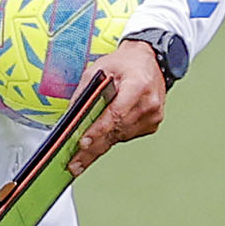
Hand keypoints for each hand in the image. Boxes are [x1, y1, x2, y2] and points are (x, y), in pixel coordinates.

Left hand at [66, 39, 168, 172]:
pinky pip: (125, 136)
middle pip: (116, 131)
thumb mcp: (99, 68)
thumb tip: (72, 114)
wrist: (149, 61)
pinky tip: (101, 136)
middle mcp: (148, 103)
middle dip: (92, 148)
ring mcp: (152, 116)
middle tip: (74, 163)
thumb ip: (85, 91)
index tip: (83, 142)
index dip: (98, 130)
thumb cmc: (126, 64)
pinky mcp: (151, 124)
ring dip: (99, 144)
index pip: (115, 114)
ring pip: (119, 137)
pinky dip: (112, 136)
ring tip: (80, 157)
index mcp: (138, 85)